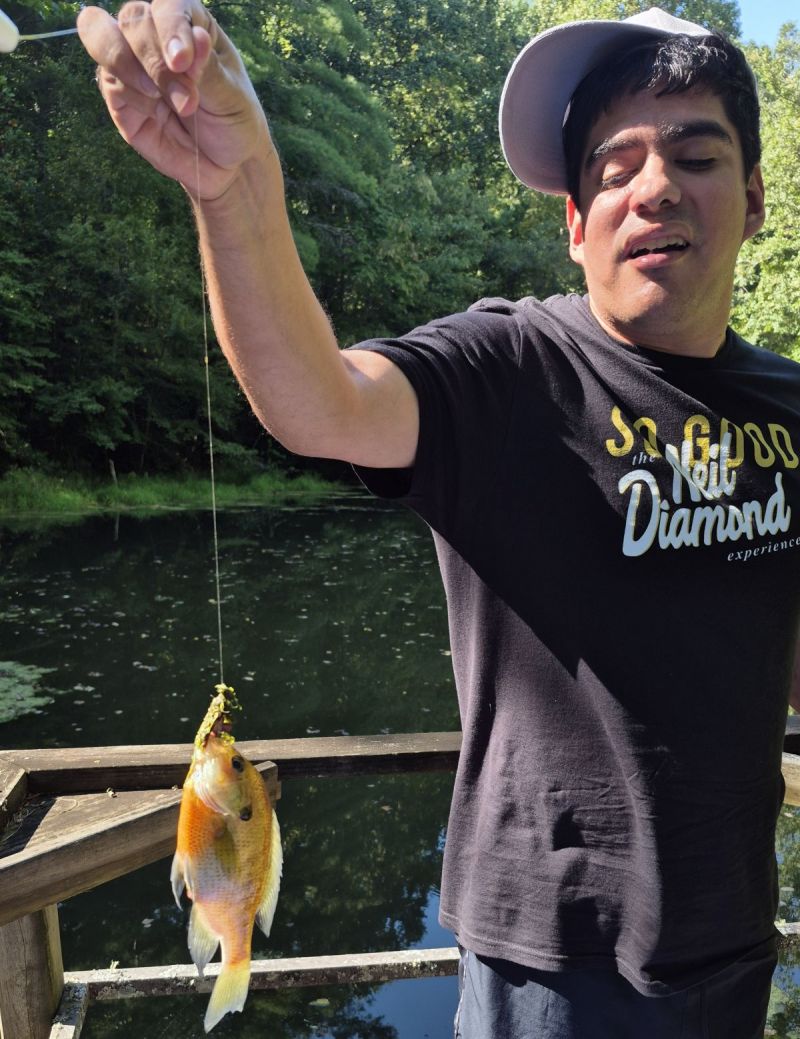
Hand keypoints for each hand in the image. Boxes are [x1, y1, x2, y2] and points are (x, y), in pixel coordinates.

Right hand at [77, 0, 271, 199]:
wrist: (225, 165)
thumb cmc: (234, 122)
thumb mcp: (232, 97)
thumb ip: (209, 69)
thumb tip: (196, 36)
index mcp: (190, 22)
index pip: (168, 6)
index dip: (170, 28)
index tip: (183, 62)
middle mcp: (156, 35)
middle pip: (132, 19)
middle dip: (155, 61)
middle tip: (187, 100)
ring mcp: (132, 63)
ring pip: (103, 38)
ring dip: (133, 72)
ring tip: (169, 104)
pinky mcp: (118, 94)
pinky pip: (109, 82)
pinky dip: (133, 98)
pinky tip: (158, 115)